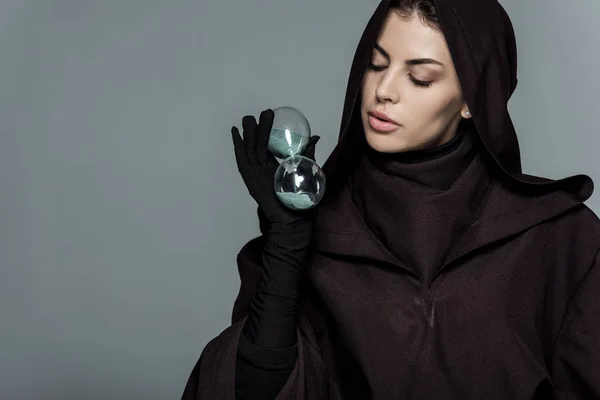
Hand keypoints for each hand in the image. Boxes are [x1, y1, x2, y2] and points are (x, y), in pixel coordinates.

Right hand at [231, 109, 319, 225]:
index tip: (270, 116)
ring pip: (250, 149)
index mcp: (275, 168)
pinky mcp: (250, 179)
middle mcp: (263, 170)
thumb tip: (315, 137)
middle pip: (258, 144)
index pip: (269, 145)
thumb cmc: (302, 202)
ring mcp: (256, 174)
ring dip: (248, 133)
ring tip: (248, 118)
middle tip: (263, 112)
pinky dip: (238, 146)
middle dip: (259, 127)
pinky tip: (236, 134)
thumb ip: (308, 155)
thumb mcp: (307, 172)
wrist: (295, 219)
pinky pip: (242, 160)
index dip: (268, 131)